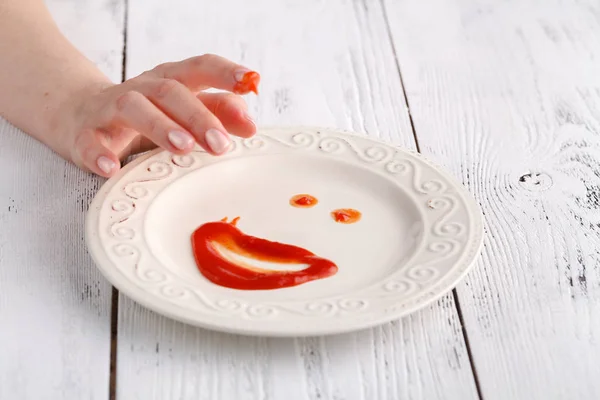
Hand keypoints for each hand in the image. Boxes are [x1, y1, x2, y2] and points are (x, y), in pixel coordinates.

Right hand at [56, 54, 259, 176]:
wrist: (81, 114)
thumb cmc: (147, 114)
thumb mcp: (183, 111)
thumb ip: (217, 113)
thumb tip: (251, 124)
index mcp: (171, 80)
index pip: (199, 67)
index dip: (224, 72)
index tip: (250, 82)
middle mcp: (142, 89)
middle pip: (171, 91)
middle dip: (198, 117)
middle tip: (220, 144)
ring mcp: (111, 109)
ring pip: (133, 108)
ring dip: (159, 126)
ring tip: (183, 147)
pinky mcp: (85, 133)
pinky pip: (89, 141)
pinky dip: (99, 153)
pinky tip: (111, 168)